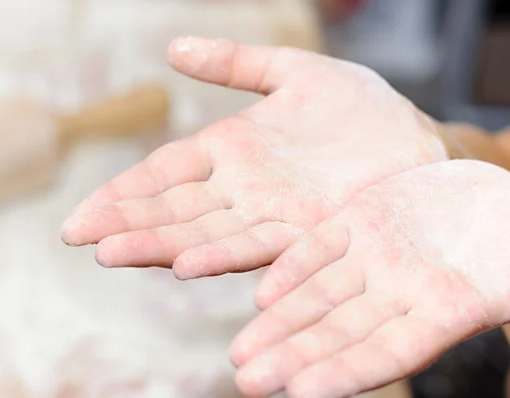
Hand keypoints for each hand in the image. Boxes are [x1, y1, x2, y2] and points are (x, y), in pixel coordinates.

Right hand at [61, 36, 446, 278]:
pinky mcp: (307, 233)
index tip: (79, 217)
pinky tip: (186, 264)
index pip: (163, 175)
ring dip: (158, 245)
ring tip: (113, 254)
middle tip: (79, 239)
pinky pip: (258, 246)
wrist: (416, 142)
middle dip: (126, 224)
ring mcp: (272, 214)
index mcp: (231, 151)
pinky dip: (221, 256)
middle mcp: (242, 190)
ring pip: (203, 234)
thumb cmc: (359, 109)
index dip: (122, 194)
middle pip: (173, 210)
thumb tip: (173, 48)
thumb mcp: (293, 73)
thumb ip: (236, 64)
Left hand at [230, 160, 509, 397]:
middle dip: (293, 356)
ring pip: (319, 296)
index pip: (387, 354)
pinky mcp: (360, 221)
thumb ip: (503, 308)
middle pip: (338, 332)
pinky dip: (291, 267)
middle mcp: (398, 294)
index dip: (347, 372)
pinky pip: (320, 245)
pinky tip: (261, 294)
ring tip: (241, 353)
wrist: (497, 197)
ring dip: (279, 322)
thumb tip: (506, 328)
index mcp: (444, 313)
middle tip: (247, 381)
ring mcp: (375, 258)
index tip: (304, 391)